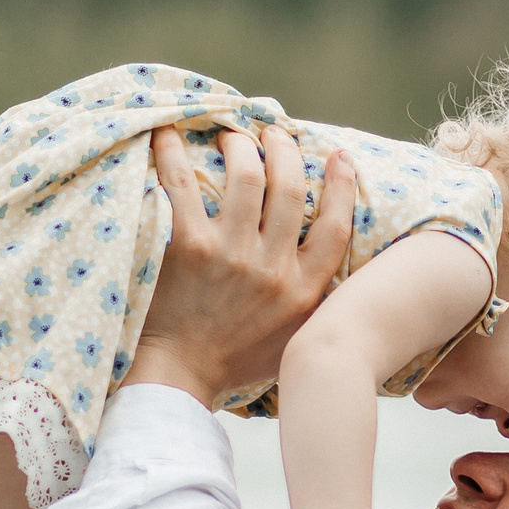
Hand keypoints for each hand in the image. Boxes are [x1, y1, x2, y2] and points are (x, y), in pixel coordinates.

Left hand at [125, 124, 356, 407]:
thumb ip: (314, 300)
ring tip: (231, 135)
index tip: (337, 155)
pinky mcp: (190, 248)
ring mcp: (232, 256)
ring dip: (240, 144)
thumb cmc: (234, 360)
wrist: (180, 376)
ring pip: (246, 174)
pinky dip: (173, 153)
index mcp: (305, 291)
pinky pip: (183, 184)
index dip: (341, 184)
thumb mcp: (294, 337)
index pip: (336, 225)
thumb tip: (330, 262)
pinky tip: (168, 134)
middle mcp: (274, 270)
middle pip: (290, 187)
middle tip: (273, 132)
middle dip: (284, 148)